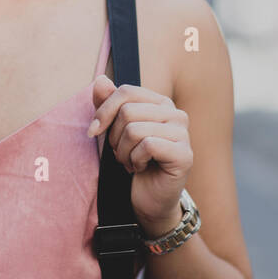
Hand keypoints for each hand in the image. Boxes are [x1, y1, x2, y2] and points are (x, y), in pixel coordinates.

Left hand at [88, 75, 192, 235]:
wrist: (148, 199)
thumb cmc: (132, 161)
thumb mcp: (114, 131)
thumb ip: (108, 104)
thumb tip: (100, 79)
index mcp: (160, 103)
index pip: (125, 92)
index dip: (104, 111)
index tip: (93, 131)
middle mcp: (176, 114)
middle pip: (128, 111)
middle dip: (114, 137)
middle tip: (121, 153)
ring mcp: (183, 133)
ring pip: (135, 130)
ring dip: (123, 152)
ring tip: (130, 162)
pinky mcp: (185, 154)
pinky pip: (148, 146)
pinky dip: (135, 161)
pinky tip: (141, 168)